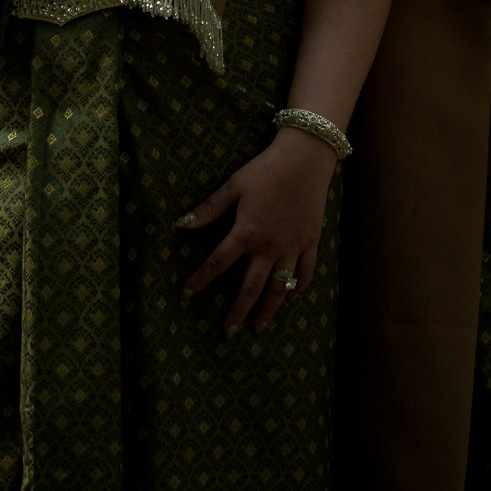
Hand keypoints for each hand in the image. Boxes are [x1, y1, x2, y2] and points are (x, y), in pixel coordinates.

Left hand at [175, 129, 333, 335]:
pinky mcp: (310, 242)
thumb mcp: (233, 185)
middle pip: (251, 287)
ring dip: (268, 310)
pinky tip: (290, 298)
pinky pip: (305, 273)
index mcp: (246, 232)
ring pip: (279, 287)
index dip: (199, 280)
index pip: (217, 263)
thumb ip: (209, 209)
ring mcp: (292, 246)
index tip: (186, 295)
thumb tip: (180, 224)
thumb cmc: (266, 169)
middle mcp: (269, 246)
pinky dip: (297, 288)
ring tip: (258, 327)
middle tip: (228, 332)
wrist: (305, 157)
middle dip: (238, 311)